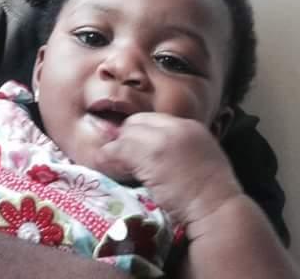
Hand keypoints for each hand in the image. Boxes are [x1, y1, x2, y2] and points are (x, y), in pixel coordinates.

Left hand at [95, 112, 242, 229]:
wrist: (219, 211)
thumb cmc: (214, 195)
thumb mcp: (202, 159)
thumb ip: (181, 148)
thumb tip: (155, 153)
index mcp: (191, 127)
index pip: (153, 120)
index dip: (140, 133)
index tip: (133, 149)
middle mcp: (176, 127)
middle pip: (137, 122)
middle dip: (126, 138)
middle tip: (121, 158)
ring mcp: (163, 140)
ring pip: (126, 135)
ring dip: (117, 150)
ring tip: (114, 166)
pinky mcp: (151, 156)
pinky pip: (118, 151)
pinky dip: (109, 159)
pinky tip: (109, 169)